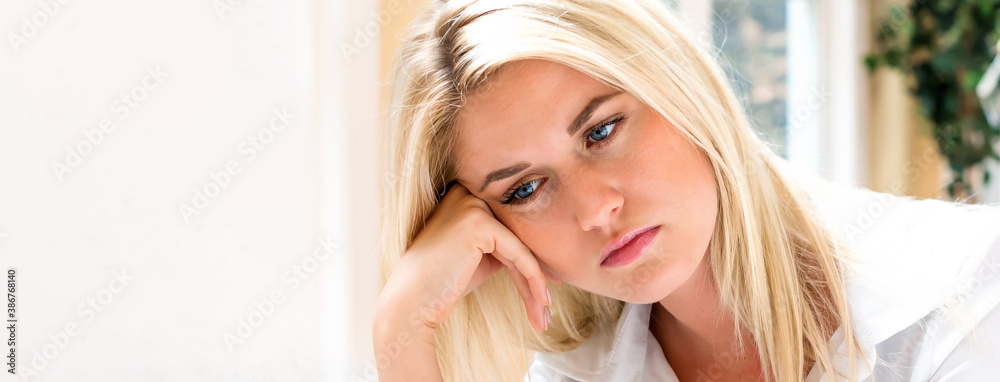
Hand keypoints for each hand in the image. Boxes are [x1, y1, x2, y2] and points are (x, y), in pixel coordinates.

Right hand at [376, 182, 556, 333]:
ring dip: (536, 284)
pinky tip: (540, 301)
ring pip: (520, 246)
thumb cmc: (443, 284)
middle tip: (547, 303)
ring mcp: (472, 204)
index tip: (551, 282)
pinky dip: (533, 279)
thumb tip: (543, 253)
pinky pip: (518, 254)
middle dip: (537, 272)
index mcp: (466, 196)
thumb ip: (504, 246)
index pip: (509, 226)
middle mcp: (468, 193)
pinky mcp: (478, 222)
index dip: (532, 256)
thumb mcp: (480, 257)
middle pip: (516, 235)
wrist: (411, 303)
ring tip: (544, 314)